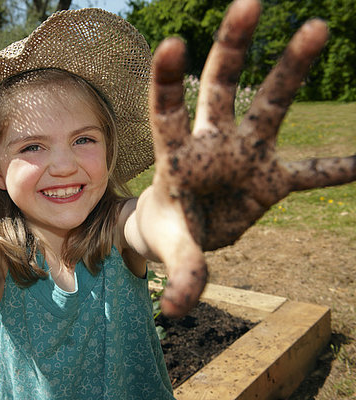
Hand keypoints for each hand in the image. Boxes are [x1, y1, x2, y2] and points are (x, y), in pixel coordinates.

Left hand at [137, 0, 355, 316]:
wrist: (178, 233)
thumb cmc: (165, 226)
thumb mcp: (170, 245)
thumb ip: (180, 271)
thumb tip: (176, 309)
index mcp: (176, 154)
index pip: (167, 110)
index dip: (168, 79)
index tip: (173, 43)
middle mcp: (212, 143)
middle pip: (220, 86)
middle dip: (232, 46)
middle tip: (248, 2)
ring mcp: (244, 155)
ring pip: (269, 105)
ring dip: (291, 68)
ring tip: (316, 26)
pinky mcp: (270, 179)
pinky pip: (312, 172)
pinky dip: (340, 167)